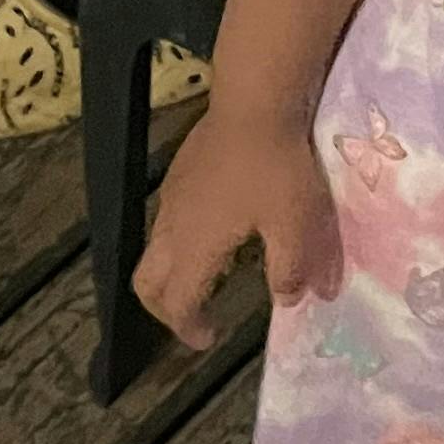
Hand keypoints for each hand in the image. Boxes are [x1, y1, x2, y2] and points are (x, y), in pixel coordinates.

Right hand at [133, 105, 341, 347]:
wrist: (256, 103)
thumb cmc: (277, 167)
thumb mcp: (296, 223)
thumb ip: (292, 267)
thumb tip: (289, 301)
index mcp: (194, 247)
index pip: (177, 302)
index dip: (188, 328)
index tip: (208, 340)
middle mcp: (170, 227)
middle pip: (146, 283)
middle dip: (164, 308)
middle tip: (193, 316)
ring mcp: (170, 198)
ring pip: (151, 251)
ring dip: (170, 274)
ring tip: (205, 277)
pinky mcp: (178, 173)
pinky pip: (164, 223)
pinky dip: (175, 245)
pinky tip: (211, 230)